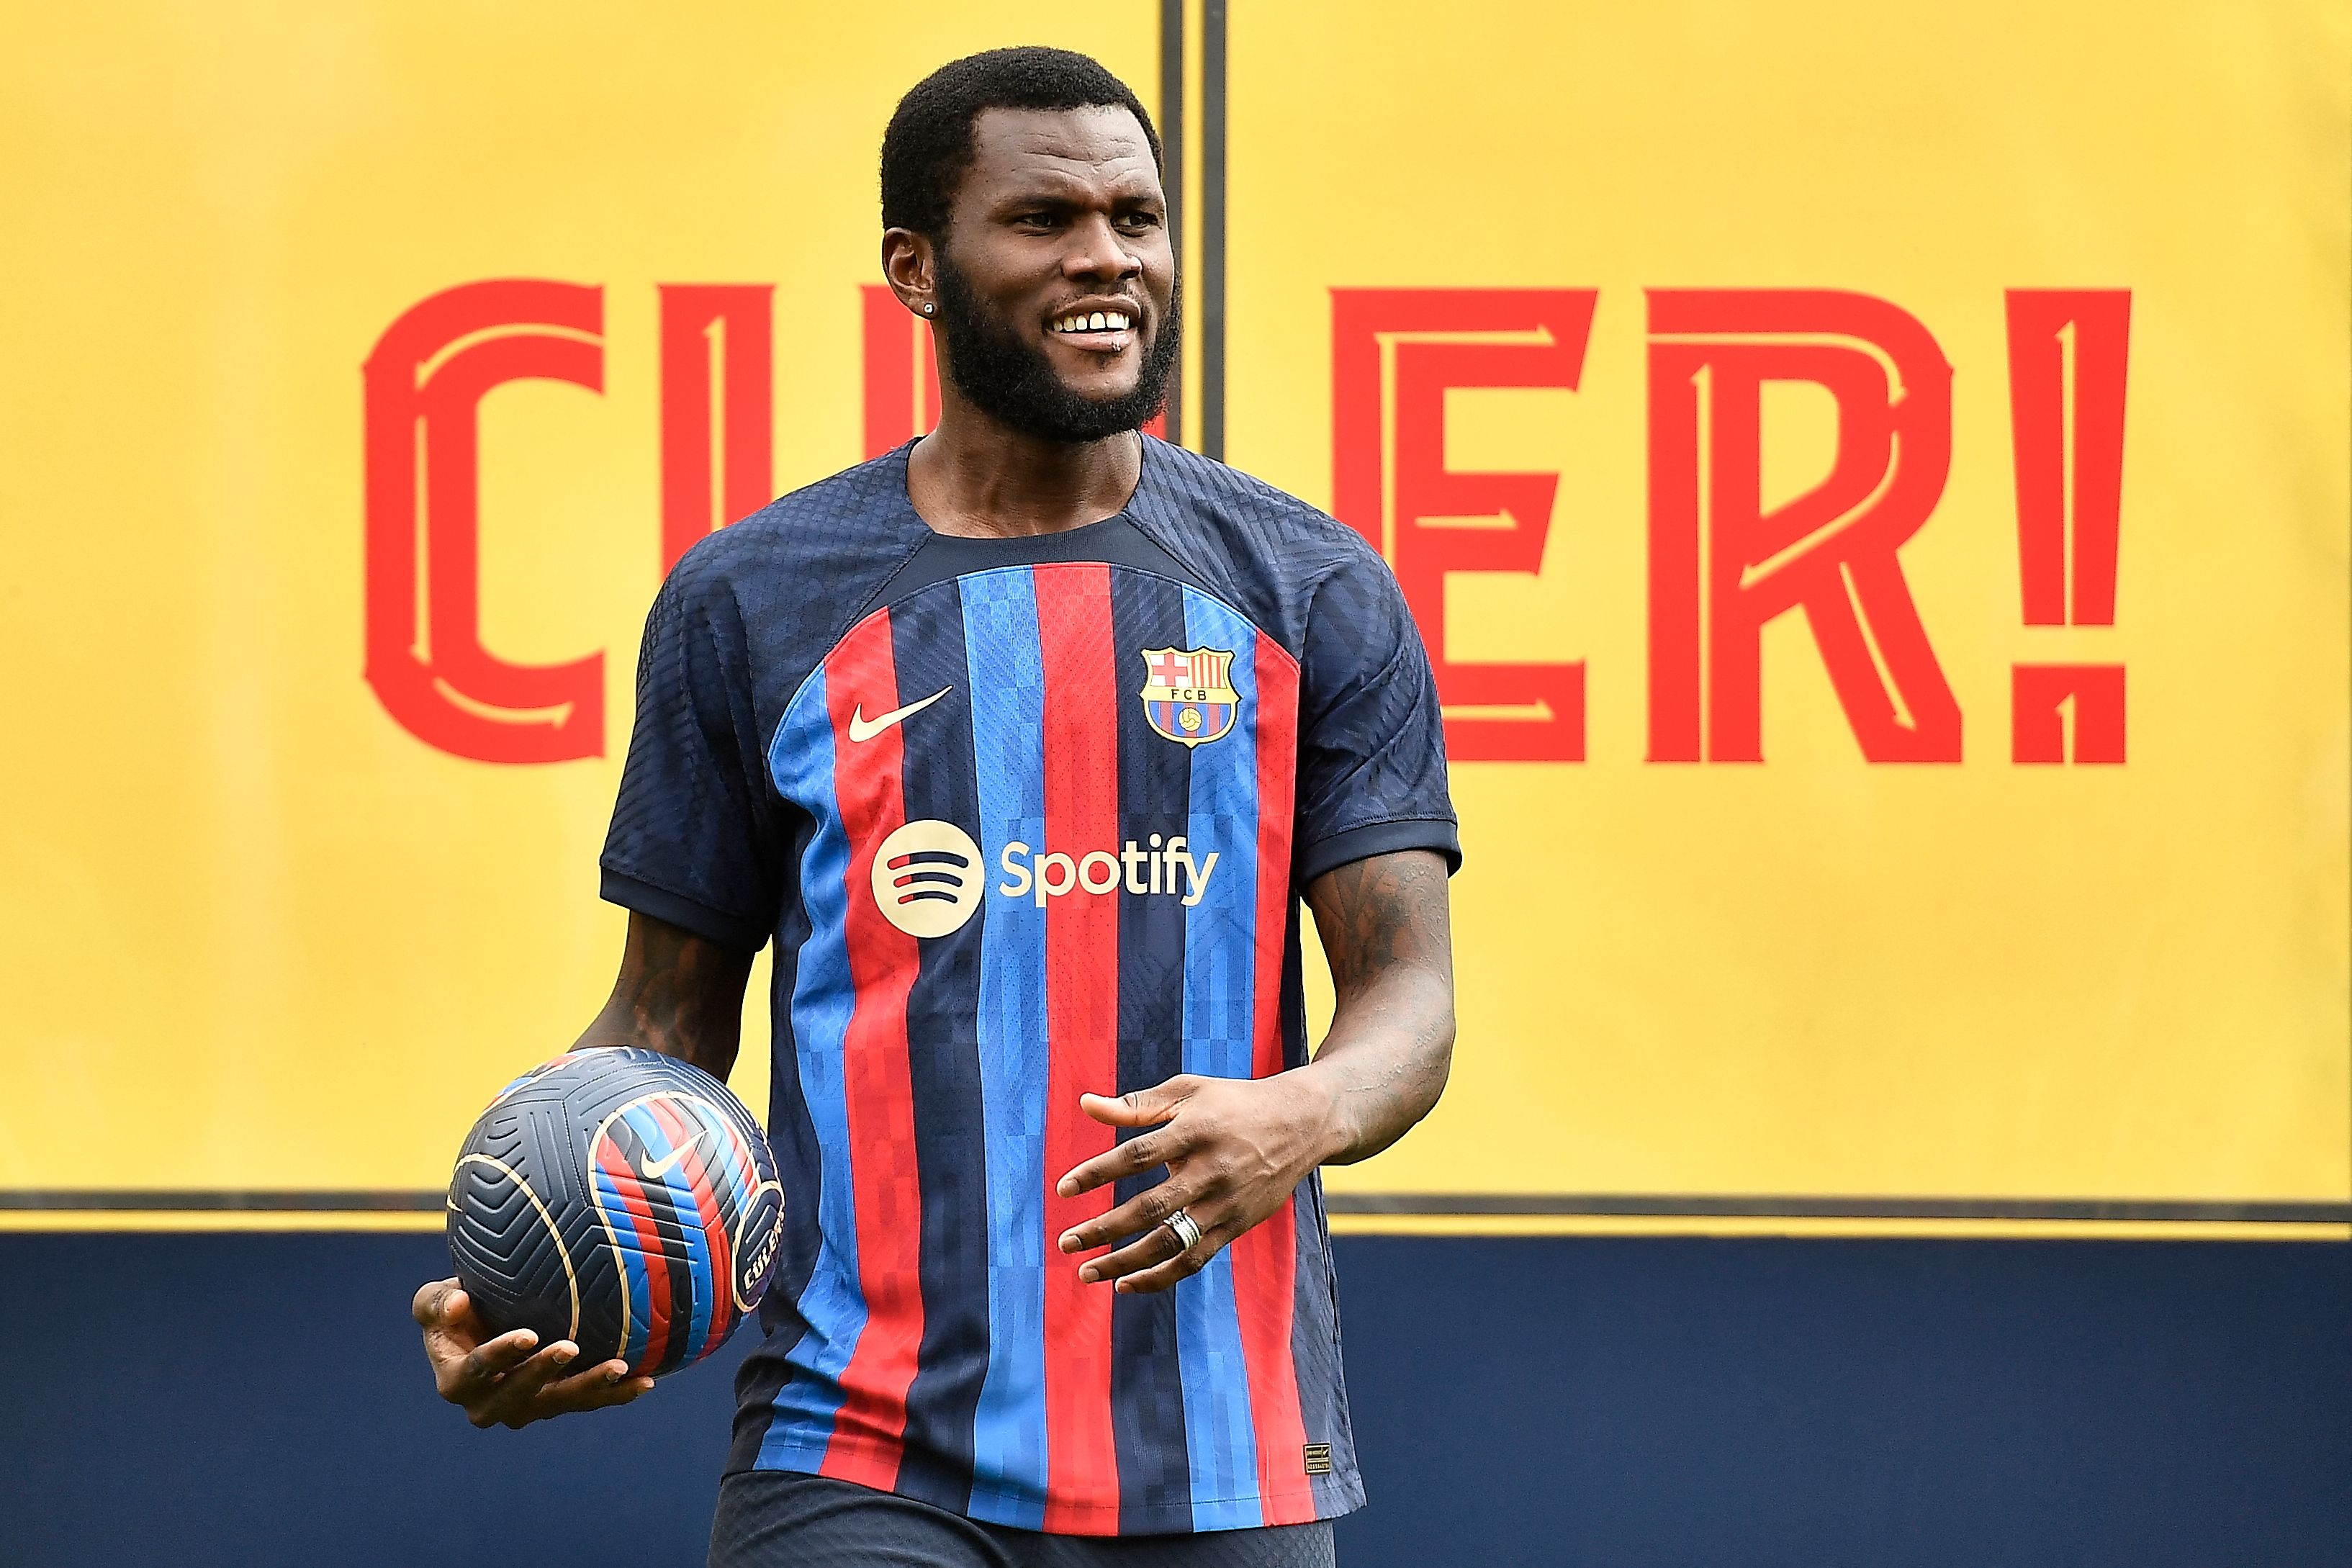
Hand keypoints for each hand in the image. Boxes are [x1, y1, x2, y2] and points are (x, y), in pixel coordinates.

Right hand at [413, 1277, 653, 1428]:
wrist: (483, 1325)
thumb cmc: (456, 1307)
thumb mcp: (434, 1300)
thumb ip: (437, 1303)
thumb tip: (459, 1304)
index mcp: (456, 1382)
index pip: (477, 1370)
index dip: (500, 1355)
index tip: (528, 1334)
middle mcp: (488, 1404)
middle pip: (518, 1395)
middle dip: (543, 1374)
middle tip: (570, 1348)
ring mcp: (525, 1408)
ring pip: (558, 1403)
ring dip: (590, 1389)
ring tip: (620, 1369)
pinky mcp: (555, 1402)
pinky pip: (587, 1401)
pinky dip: (615, 1394)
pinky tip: (645, 1381)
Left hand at [1052, 1071, 1341, 1294]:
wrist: (1301, 1124)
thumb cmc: (1233, 1103)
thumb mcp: (1188, 1091)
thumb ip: (1136, 1103)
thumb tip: (1085, 1104)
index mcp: (1194, 1132)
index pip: (1136, 1155)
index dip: (1097, 1173)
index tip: (1062, 1189)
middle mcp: (1210, 1171)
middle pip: (1150, 1208)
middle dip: (1104, 1229)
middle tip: (1066, 1243)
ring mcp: (1225, 1203)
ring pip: (1171, 1243)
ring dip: (1126, 1263)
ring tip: (1087, 1273)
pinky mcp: (1235, 1226)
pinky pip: (1194, 1260)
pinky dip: (1160, 1277)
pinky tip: (1126, 1284)